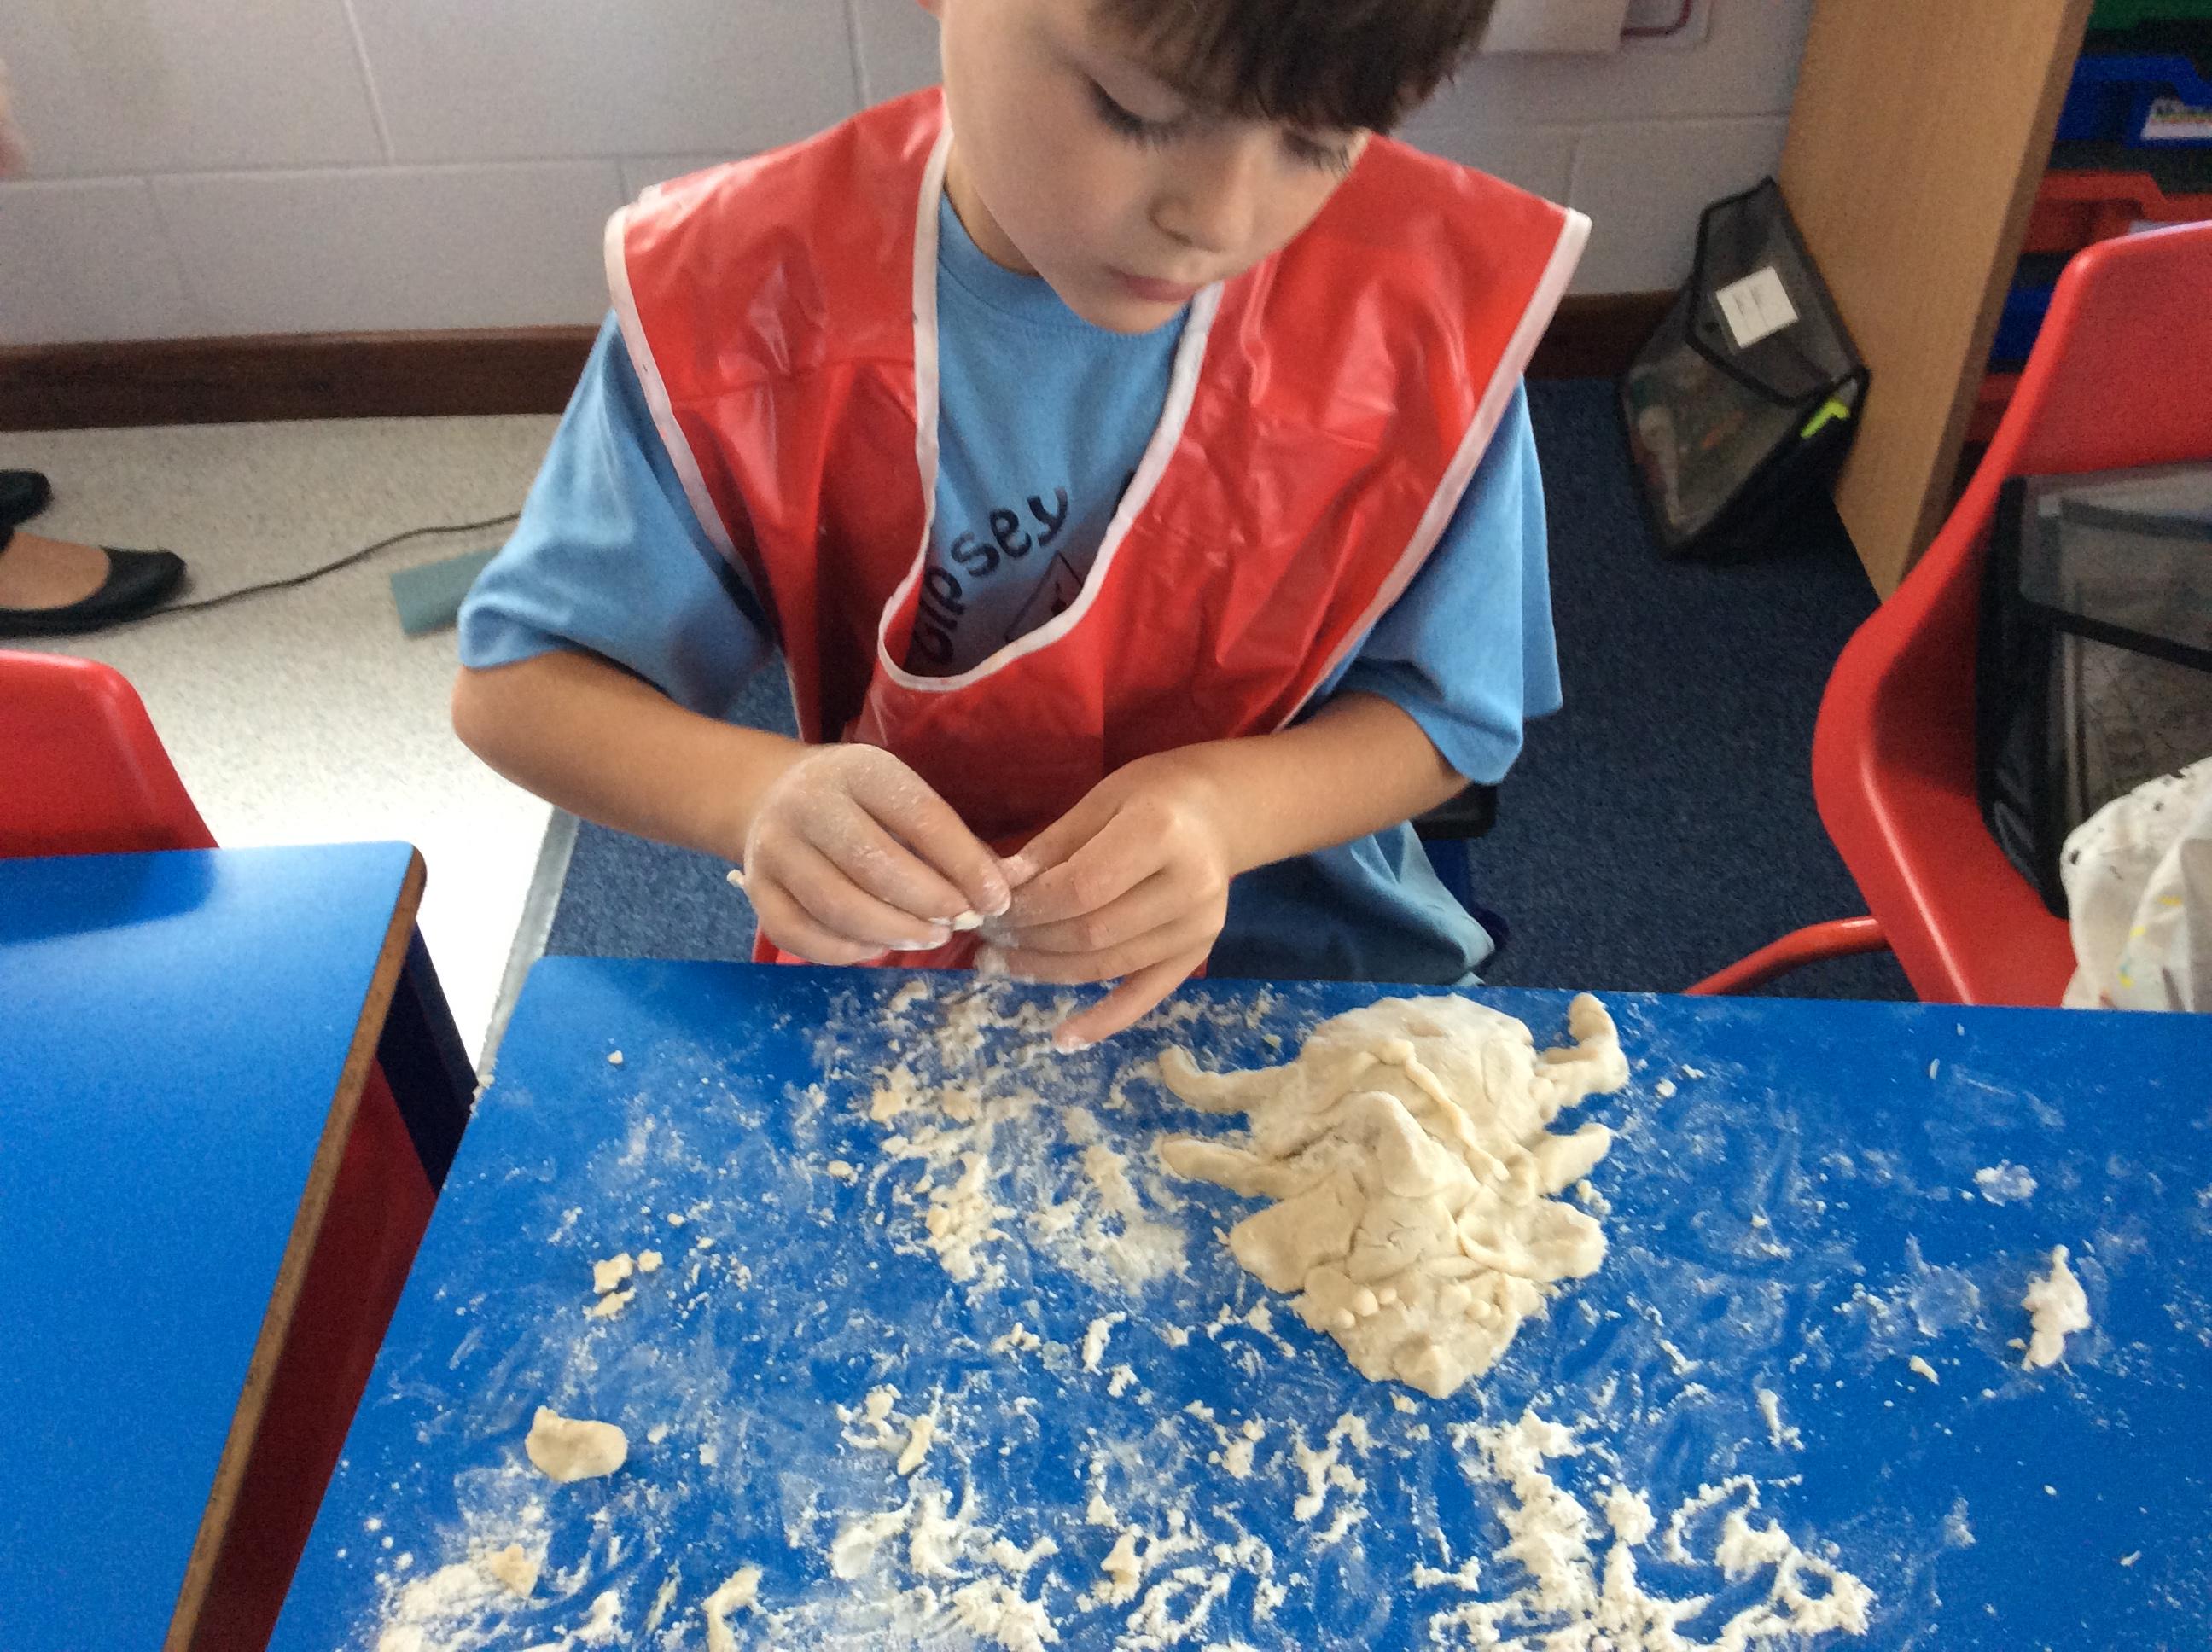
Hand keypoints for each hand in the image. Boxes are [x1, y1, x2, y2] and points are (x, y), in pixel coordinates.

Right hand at [743, 744, 1011, 964]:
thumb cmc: (858, 803)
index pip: (921, 817)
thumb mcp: (901, 797)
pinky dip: (846, 951)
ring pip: (838, 906)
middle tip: (962, 921)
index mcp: (860, 770)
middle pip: (876, 866)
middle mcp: (810, 804)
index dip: (965, 865)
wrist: (770, 795)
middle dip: (931, 904)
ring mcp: (775, 847)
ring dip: (894, 932)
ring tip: (929, 937)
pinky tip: (878, 947)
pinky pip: (800, 935)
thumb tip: (1001, 888)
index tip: (996, 899)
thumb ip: (950, 840)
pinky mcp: (756, 888)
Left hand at [987, 749, 1236, 1050]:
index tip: (989, 909)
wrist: (1224, 812)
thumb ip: (1051, 847)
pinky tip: (1063, 1038)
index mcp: (1160, 833)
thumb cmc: (1155, 794)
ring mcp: (1197, 927)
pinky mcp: (1197, 953)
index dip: (1029, 907)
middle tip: (986, 938)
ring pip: (1107, 965)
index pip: (1080, 887)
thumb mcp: (1101, 800)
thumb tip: (996, 888)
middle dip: (1029, 940)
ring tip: (1000, 965)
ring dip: (1047, 972)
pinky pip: (1145, 997)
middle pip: (1091, 932)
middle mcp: (1186, 886)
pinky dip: (1103, 1022)